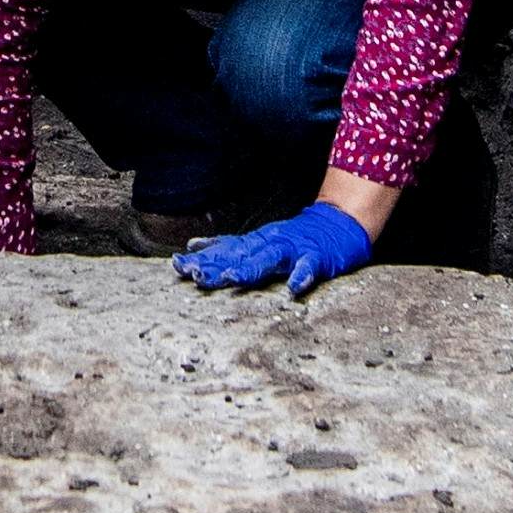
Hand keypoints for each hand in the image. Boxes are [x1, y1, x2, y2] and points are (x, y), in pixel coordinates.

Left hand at [177, 202, 373, 296]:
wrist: (334, 223)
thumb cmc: (292, 237)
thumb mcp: (256, 240)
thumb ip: (227, 246)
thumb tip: (192, 247)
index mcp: (253, 242)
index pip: (222, 251)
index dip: (200, 259)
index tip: (177, 266)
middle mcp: (268, 243)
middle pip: (238, 255)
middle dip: (217, 265)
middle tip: (195, 275)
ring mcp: (291, 249)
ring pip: (268, 258)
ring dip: (251, 268)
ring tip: (234, 278)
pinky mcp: (315, 257)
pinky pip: (308, 267)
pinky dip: (301, 276)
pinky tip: (294, 288)